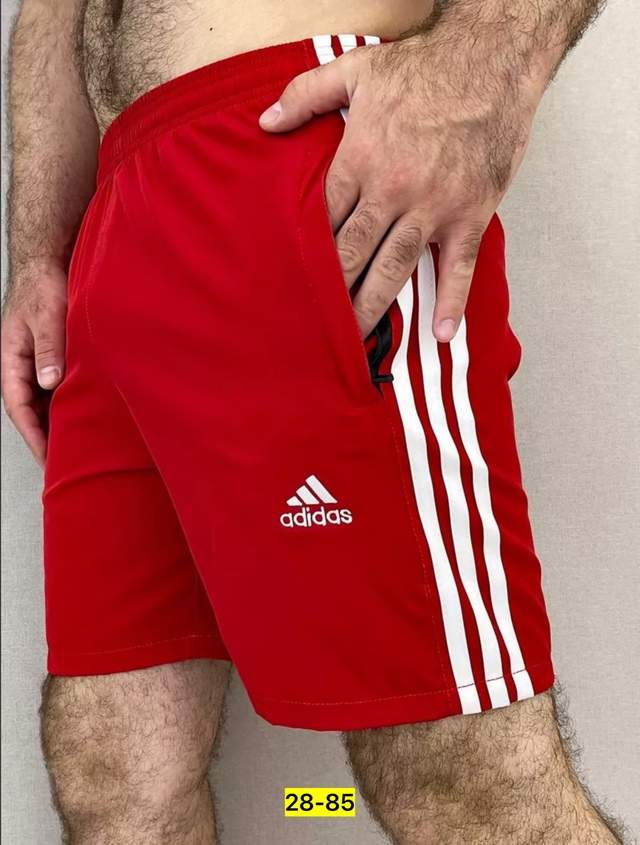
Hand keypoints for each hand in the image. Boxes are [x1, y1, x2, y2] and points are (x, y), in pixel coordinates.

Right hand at [1, 264, 66, 467]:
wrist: (50, 258)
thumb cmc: (43, 284)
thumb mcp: (47, 316)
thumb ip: (49, 349)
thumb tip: (50, 382)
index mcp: (12, 359)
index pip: (19, 408)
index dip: (33, 436)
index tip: (48, 459)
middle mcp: (25, 365)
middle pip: (34, 410)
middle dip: (47, 438)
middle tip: (67, 464)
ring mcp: (41, 361)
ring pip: (48, 400)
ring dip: (61, 422)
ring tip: (81, 448)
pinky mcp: (59, 356)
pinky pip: (63, 387)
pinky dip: (72, 403)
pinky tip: (88, 415)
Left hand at [260, 35, 537, 340]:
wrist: (493, 61)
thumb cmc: (426, 67)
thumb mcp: (355, 68)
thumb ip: (304, 94)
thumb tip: (265, 123)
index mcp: (360, 158)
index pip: (322, 219)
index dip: (305, 254)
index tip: (291, 280)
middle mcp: (392, 190)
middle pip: (350, 253)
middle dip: (330, 291)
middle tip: (313, 325)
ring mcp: (433, 208)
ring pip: (393, 269)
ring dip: (371, 307)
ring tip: (355, 340)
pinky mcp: (470, 216)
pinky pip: (458, 269)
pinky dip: (450, 303)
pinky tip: (439, 334)